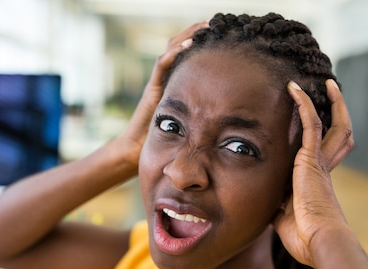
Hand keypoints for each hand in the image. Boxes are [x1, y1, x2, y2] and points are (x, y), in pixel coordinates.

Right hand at [117, 21, 208, 167]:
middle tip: (213, 22)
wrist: (138, 147)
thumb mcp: (190, 118)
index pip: (186, 53)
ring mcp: (157, 80)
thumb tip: (229, 107)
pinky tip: (189, 45)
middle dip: (195, 31)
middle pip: (178, 44)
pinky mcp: (152, 87)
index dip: (199, 40)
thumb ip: (203, 108)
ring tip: (204, 27)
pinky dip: (175, 53)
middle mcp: (165, 76)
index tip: (218, 32)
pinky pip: (162, 64)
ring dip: (187, 36)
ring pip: (170, 49)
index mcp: (174, 80)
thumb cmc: (166, 137)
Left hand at [273, 79, 353, 266]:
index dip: (328, 140)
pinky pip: (310, 123)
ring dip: (330, 102)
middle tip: (333, 94)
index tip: (321, 127)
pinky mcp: (312, 159)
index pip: (328, 155)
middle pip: (340, 134)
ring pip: (333, 124)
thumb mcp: (285, 220)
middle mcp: (324, 169)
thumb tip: (268, 208)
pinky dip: (303, 104)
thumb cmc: (305, 239)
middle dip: (339, 113)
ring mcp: (320, 163)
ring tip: (325, 83)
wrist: (320, 242)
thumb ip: (277, 209)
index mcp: (319, 184)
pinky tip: (294, 89)